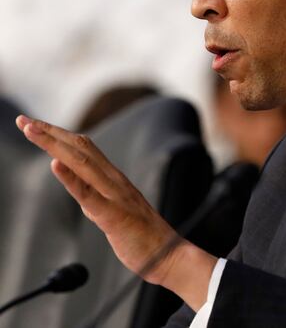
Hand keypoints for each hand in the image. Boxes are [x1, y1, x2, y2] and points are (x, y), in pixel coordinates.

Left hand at [15, 115, 214, 309]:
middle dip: (50, 133)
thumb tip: (76, 186)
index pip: (83, 149)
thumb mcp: (110, 212)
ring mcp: (116, 196)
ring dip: (55, 146)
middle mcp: (115, 181)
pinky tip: (56, 165)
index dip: (57, 135)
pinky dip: (71, 178)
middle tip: (24, 120)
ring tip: (32, 132)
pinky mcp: (115, 216)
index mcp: (113, 180)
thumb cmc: (143, 237)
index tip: (32, 125)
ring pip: (82, 164)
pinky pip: (90, 195)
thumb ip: (94, 197)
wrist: (170, 255)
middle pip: (80, 148)